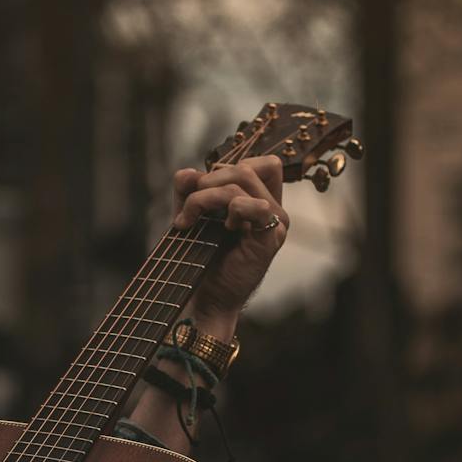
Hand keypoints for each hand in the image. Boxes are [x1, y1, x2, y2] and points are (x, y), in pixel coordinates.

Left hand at [174, 153, 288, 328]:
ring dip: (206, 195)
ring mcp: (276, 224)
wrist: (205, 297)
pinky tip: (222, 227)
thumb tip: (186, 172)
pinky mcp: (270, 239)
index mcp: (261, 202)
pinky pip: (257, 206)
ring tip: (190, 220)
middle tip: (189, 207)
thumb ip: (188, 191)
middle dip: (208, 181)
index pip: (263, 164)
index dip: (229, 167)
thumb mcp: (191, 215)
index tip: (203, 190)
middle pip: (246, 167)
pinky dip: (231, 208)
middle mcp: (273, 210)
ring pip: (244, 180)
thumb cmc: (201, 259)